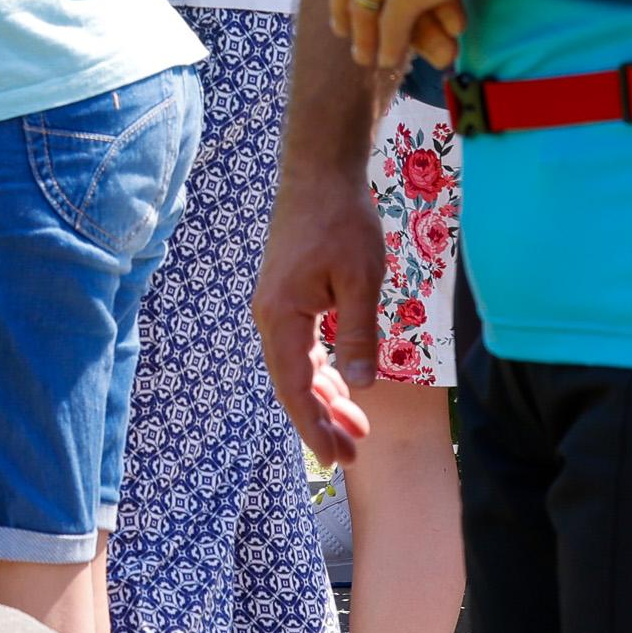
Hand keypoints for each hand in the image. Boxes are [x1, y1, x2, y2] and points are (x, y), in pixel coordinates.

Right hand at [254, 150, 389, 464]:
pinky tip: (343, 387)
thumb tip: (359, 385)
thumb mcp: (361, 280)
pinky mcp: (288, 297)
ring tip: (357, 429)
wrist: (321, 174)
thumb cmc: (343, 221)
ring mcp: (276, 307)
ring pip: (297, 368)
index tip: (334, 459)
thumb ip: (358, 334)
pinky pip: (301, 347)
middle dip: (321, 422)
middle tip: (353, 456)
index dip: (313, 426)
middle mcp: (270, 317)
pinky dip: (322, 371)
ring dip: (325, 399)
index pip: (295, 386)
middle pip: (292, 384)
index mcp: (281, 316)